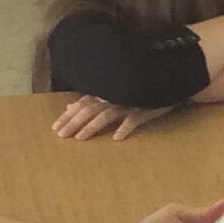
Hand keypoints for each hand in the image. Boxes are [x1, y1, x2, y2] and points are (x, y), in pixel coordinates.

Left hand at [52, 96, 176, 142]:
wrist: (167, 84)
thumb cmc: (137, 92)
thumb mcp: (112, 96)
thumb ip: (91, 101)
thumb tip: (70, 105)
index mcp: (106, 93)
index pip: (83, 104)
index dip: (68, 115)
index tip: (55, 128)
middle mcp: (115, 96)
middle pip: (90, 109)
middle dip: (74, 122)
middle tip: (62, 136)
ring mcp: (130, 101)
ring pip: (107, 113)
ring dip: (93, 126)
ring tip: (81, 138)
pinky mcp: (146, 107)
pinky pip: (135, 118)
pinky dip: (126, 127)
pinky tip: (117, 138)